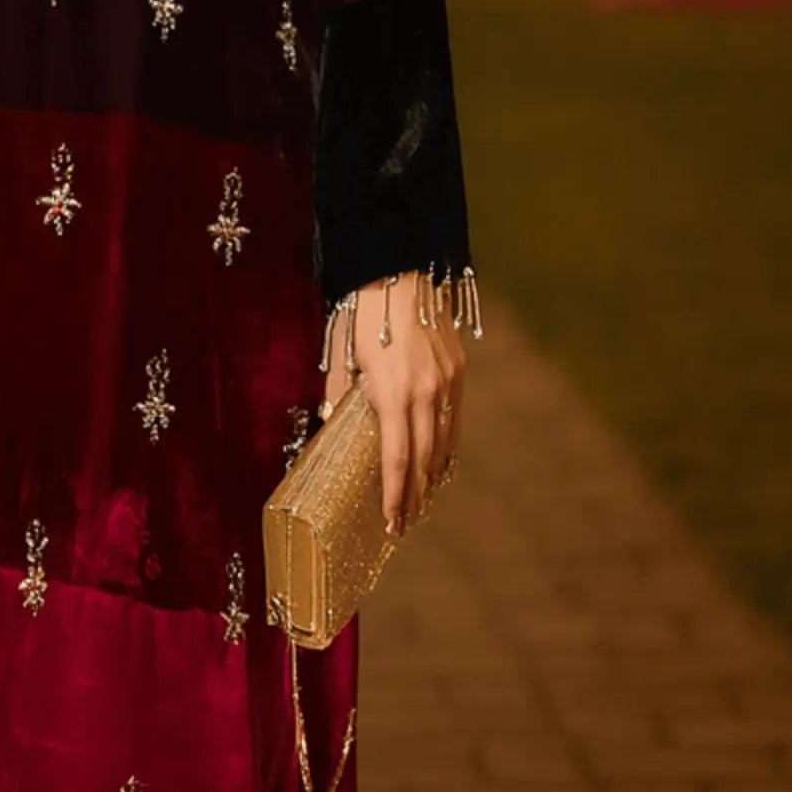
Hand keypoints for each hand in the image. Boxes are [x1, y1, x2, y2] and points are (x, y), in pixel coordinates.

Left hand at [320, 271, 466, 532]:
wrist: (399, 270)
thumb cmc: (361, 312)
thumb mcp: (340, 356)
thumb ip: (338, 394)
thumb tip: (332, 422)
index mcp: (392, 394)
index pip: (396, 459)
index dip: (395, 495)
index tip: (392, 522)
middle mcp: (426, 393)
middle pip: (424, 459)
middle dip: (415, 494)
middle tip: (405, 521)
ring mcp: (447, 381)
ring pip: (445, 442)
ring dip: (434, 474)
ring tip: (422, 498)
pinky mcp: (458, 370)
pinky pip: (455, 418)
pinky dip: (447, 444)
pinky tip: (440, 460)